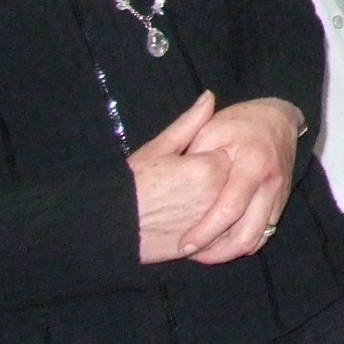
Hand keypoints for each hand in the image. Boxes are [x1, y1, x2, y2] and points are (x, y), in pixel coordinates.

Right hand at [130, 90, 229, 264]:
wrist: (108, 228)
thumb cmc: (131, 185)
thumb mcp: (158, 149)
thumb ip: (190, 123)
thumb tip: (209, 97)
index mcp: (210, 168)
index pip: (229, 155)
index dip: (211, 157)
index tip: (193, 161)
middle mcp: (218, 195)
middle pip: (235, 181)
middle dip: (221, 181)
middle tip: (188, 184)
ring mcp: (214, 222)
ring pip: (233, 210)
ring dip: (221, 205)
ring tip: (189, 203)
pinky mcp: (205, 246)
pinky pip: (223, 234)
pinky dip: (218, 230)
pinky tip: (194, 222)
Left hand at [178, 97, 304, 264]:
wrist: (277, 119)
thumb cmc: (238, 123)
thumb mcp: (210, 129)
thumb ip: (193, 161)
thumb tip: (174, 191)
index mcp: (253, 165)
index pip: (230, 209)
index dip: (205, 232)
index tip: (182, 245)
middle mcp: (270, 185)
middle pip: (247, 235)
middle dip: (218, 253)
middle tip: (191, 254)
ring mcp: (279, 197)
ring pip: (257, 240)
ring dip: (229, 251)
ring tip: (203, 252)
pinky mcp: (281, 204)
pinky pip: (263, 234)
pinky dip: (241, 243)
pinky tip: (221, 241)